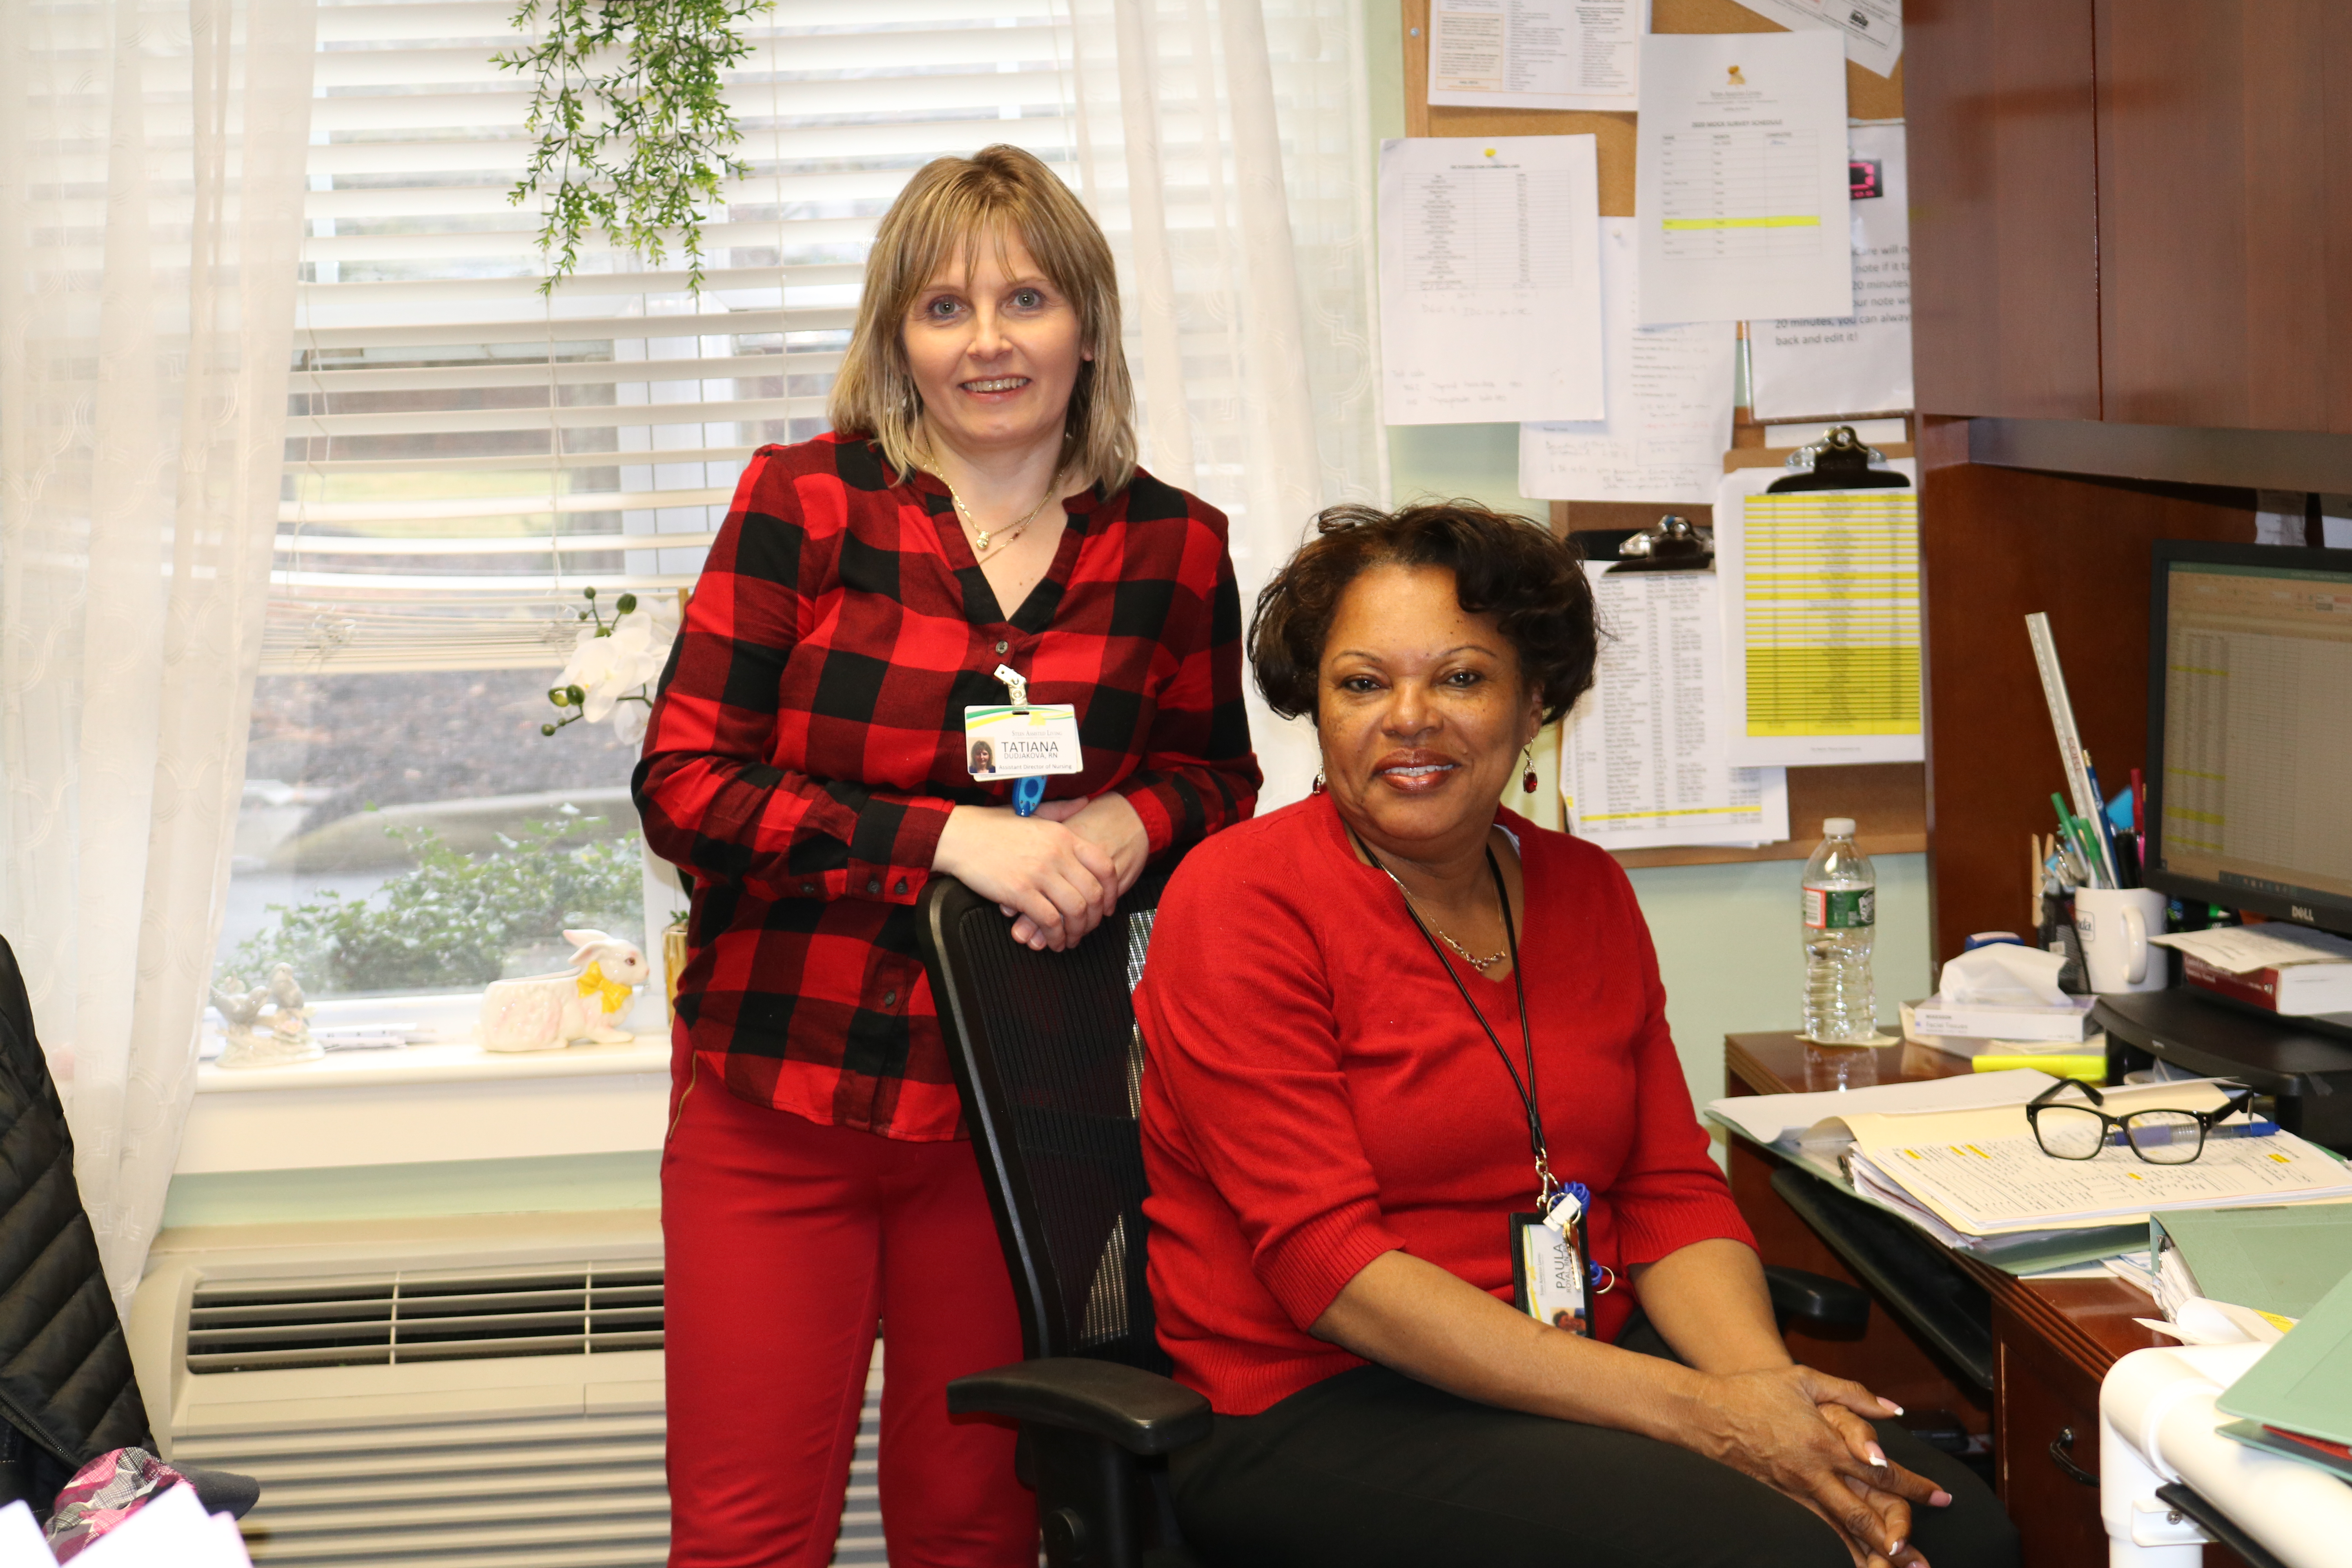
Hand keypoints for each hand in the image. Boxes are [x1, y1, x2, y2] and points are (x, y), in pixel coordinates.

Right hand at [933, 805, 1119, 950]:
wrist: (959, 836)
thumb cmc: (992, 826)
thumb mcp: (1033, 812)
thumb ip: (1062, 810)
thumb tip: (1085, 802)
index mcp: (1063, 835)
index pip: (1103, 865)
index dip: (1112, 891)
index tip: (1108, 906)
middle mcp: (1057, 854)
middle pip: (1094, 893)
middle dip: (1096, 918)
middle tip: (1088, 928)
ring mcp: (1039, 873)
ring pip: (1075, 910)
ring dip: (1077, 931)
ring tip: (1070, 939)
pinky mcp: (1019, 892)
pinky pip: (1049, 920)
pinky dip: (1055, 936)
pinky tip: (1053, 941)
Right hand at [1682, 1366, 1940, 1567]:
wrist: (1705, 1413)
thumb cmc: (1755, 1391)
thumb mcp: (1805, 1380)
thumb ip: (1853, 1393)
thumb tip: (1892, 1410)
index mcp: (1825, 1441)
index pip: (1881, 1470)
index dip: (1914, 1485)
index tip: (1941, 1498)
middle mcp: (1813, 1473)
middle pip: (1864, 1513)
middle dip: (1898, 1537)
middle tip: (1921, 1560)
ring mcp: (1794, 1491)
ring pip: (1839, 1531)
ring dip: (1870, 1553)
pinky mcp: (1778, 1502)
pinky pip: (1813, 1531)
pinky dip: (1835, 1550)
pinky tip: (1850, 1562)